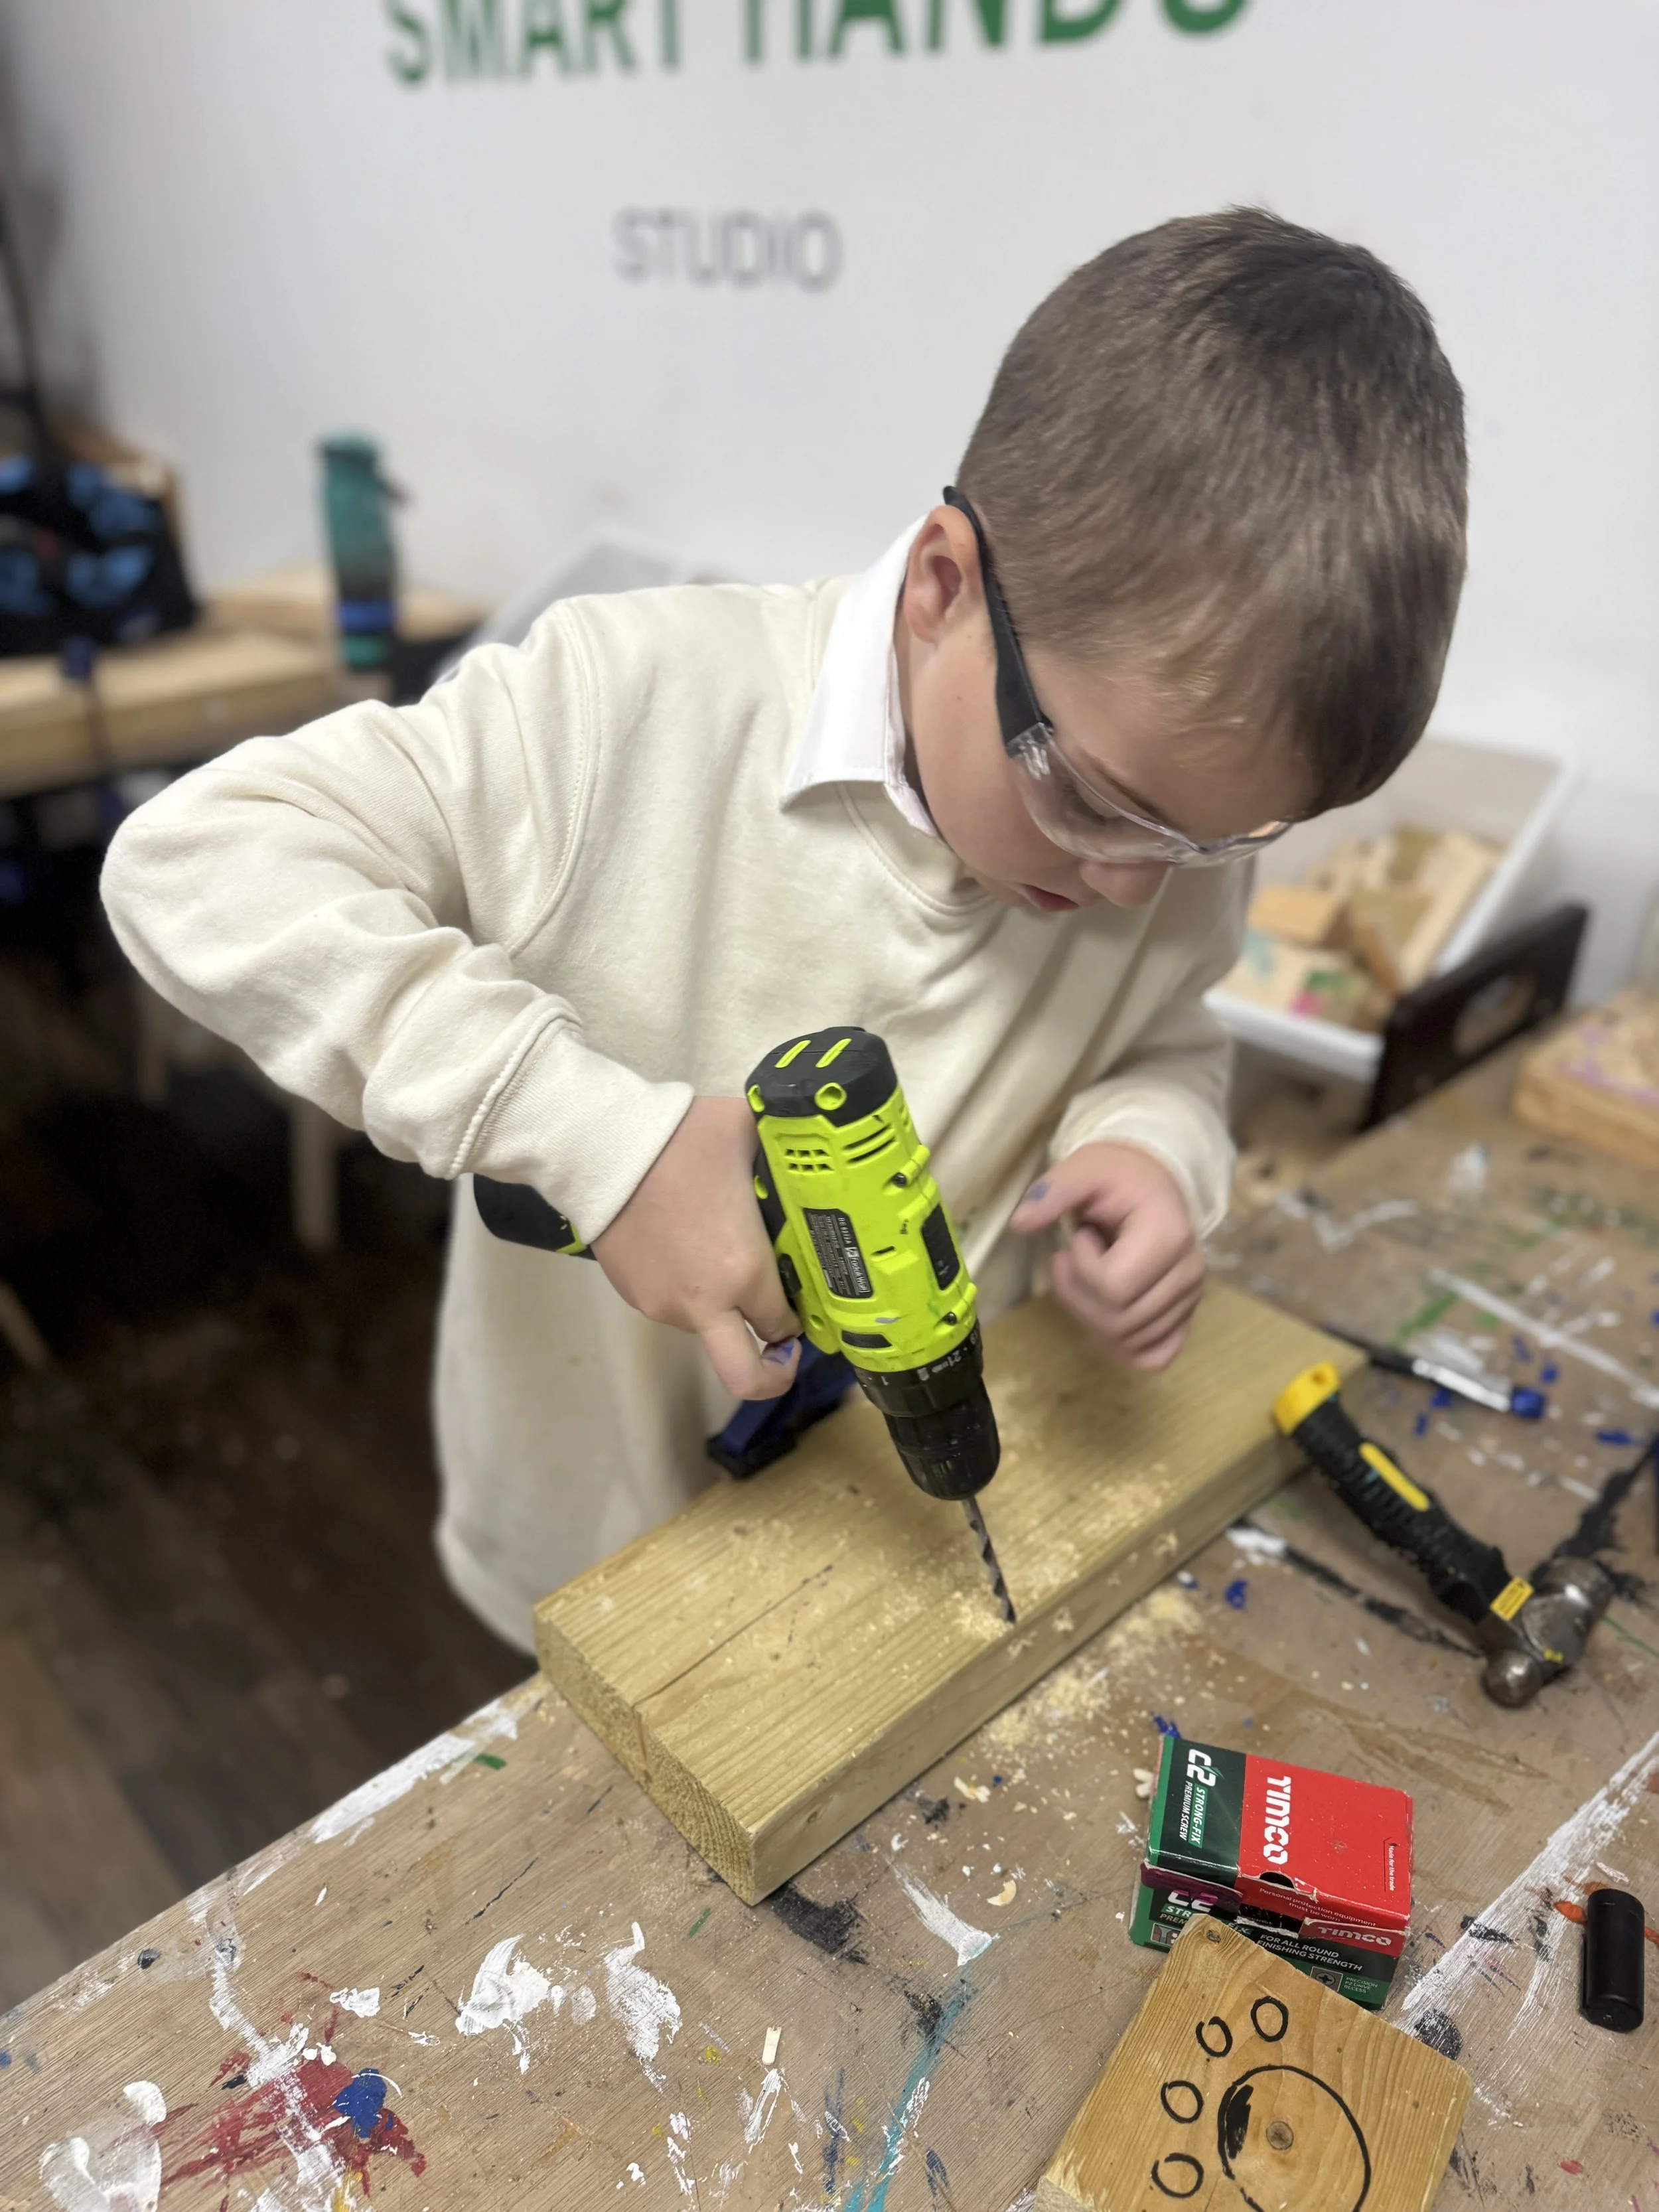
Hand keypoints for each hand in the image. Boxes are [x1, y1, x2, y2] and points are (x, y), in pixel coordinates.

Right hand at [591, 1097, 799, 1400]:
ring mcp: (664, 1304)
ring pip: (707, 1327)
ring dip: (721, 1305)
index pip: (783, 1326)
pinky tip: (683, 1244)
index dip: (798, 1324)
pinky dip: (687, 1286)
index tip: (803, 1308)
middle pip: (746, 1375)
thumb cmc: (683, 1140)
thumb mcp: (749, 1135)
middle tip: (782, 1349)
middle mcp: (705, 1303)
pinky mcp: (634, 1295)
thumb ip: (782, 1158)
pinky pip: (673, 1303)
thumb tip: (805, 1156)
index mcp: (744, 1272)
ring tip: (716, 1250)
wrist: (602, 1148)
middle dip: (772, 1375)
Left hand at [1010, 1142, 1203, 1370]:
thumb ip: (1053, 1192)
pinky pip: (1155, 1357)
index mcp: (1169, 1236)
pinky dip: (1124, 1348)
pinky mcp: (1185, 1317)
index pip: (1114, 1287)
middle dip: (1078, 1294)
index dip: (1081, 1269)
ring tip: (1089, 1277)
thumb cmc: (1116, 1175)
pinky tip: (1104, 1314)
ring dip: (1092, 1317)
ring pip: (1130, 1343)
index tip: (1081, 1237)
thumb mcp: (1083, 1169)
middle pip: (1119, 1322)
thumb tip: (1021, 1224)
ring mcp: (1191, 1300)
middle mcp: (1188, 1274)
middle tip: (1072, 1260)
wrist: (1151, 1183)